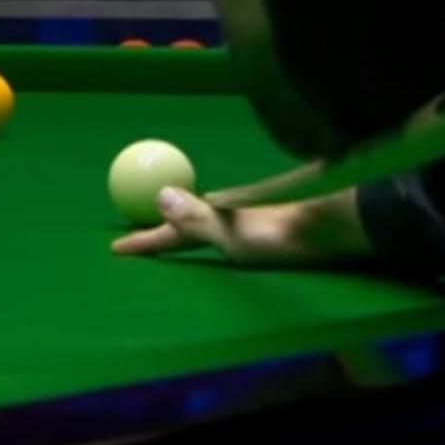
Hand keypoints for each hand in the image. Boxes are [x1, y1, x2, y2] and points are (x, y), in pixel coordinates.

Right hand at [111, 187, 371, 267]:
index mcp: (212, 213)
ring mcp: (244, 214)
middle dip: (158, 226)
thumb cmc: (280, 234)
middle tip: (137, 238)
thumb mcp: (232, 233)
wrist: (329, 225)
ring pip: (203, 220)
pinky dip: (203, 229)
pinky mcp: (261, 222)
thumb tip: (159, 195)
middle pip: (183, 218)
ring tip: (167, 235)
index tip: (115, 248)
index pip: (168, 228)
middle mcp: (225, 209)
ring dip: (182, 226)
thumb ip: (196, 218)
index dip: (143, 239)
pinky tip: (213, 234)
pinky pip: (219, 225)